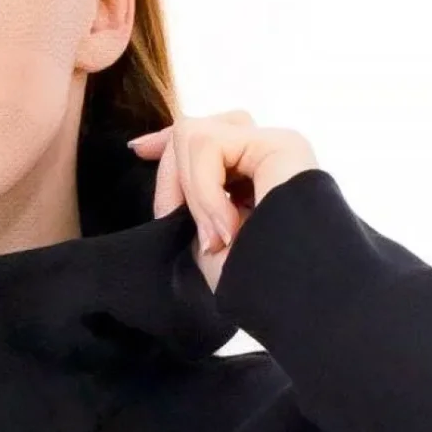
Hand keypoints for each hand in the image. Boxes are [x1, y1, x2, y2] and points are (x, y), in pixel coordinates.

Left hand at [126, 110, 318, 284]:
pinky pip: (210, 145)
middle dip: (172, 175)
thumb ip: (186, 195)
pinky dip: (203, 190)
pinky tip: (225, 227)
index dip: (167, 139)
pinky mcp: (280, 144)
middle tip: (183, 227)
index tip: (137, 150)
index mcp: (252, 174)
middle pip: (196, 129)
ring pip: (196, 133)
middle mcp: (266, 154)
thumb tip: (152, 152)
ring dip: (190, 189)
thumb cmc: (252, 284)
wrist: (294, 303)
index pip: (206, 135)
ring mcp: (275, 144)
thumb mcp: (203, 234)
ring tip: (215, 237)